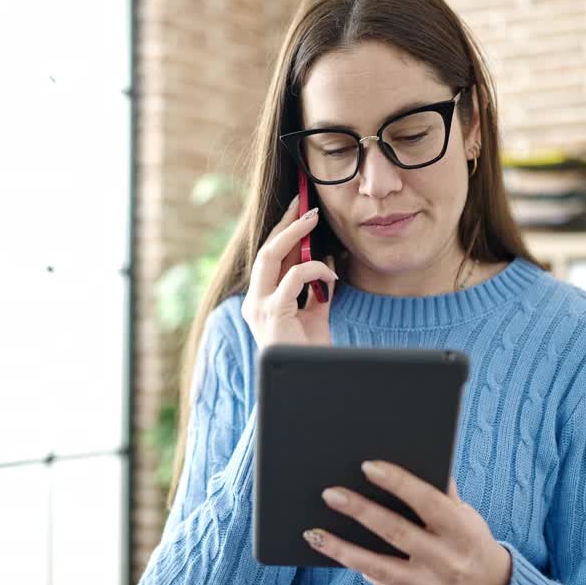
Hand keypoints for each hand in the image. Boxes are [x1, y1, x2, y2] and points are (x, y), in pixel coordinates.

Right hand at [241, 194, 337, 349]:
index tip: (299, 210)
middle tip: (304, 203)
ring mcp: (260, 307)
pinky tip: (330, 273)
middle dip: (285, 223)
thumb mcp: (314, 314)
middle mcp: (254, 301)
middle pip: (265, 250)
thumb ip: (316, 290)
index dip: (283, 232)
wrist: (308, 380)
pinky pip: (294, 277)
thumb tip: (326, 262)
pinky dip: (316, 269)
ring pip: (270, 256)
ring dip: (293, 234)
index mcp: (261, 300)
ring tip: (312, 220)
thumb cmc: (308, 352)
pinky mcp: (273, 313)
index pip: (270, 259)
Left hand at [302, 461, 512, 584]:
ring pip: (379, 568)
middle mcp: (448, 562)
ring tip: (314, 533)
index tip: (367, 466)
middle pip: (397, 533)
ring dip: (342, 550)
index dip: (398, 483)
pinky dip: (359, 567)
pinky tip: (336, 552)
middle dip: (360, 511)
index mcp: (462, 531)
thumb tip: (410, 454)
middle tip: (330, 493)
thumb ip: (440, 490)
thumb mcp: (464, 512)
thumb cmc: (466, 537)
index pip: (428, 502)